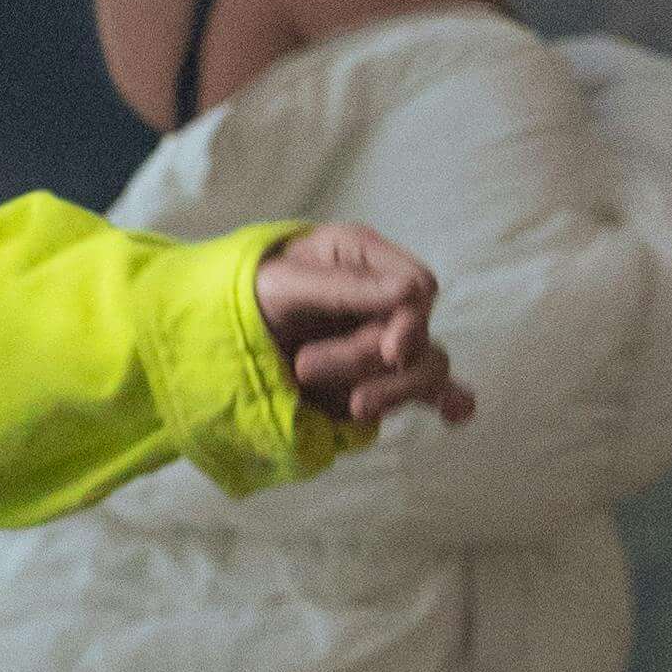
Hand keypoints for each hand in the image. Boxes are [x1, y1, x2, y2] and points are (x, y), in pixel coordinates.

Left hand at [251, 218, 472, 432]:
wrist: (213, 341)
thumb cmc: (244, 295)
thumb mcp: (281, 284)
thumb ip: (343, 289)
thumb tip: (412, 292)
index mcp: (362, 259)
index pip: (417, 288)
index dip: (410, 322)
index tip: (391, 352)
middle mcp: (381, 299)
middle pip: (415, 335)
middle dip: (365, 358)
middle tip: (304, 368)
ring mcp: (382, 342)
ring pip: (424, 368)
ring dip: (392, 393)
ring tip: (351, 409)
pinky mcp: (379, 381)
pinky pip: (427, 390)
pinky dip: (449, 400)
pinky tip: (457, 412)